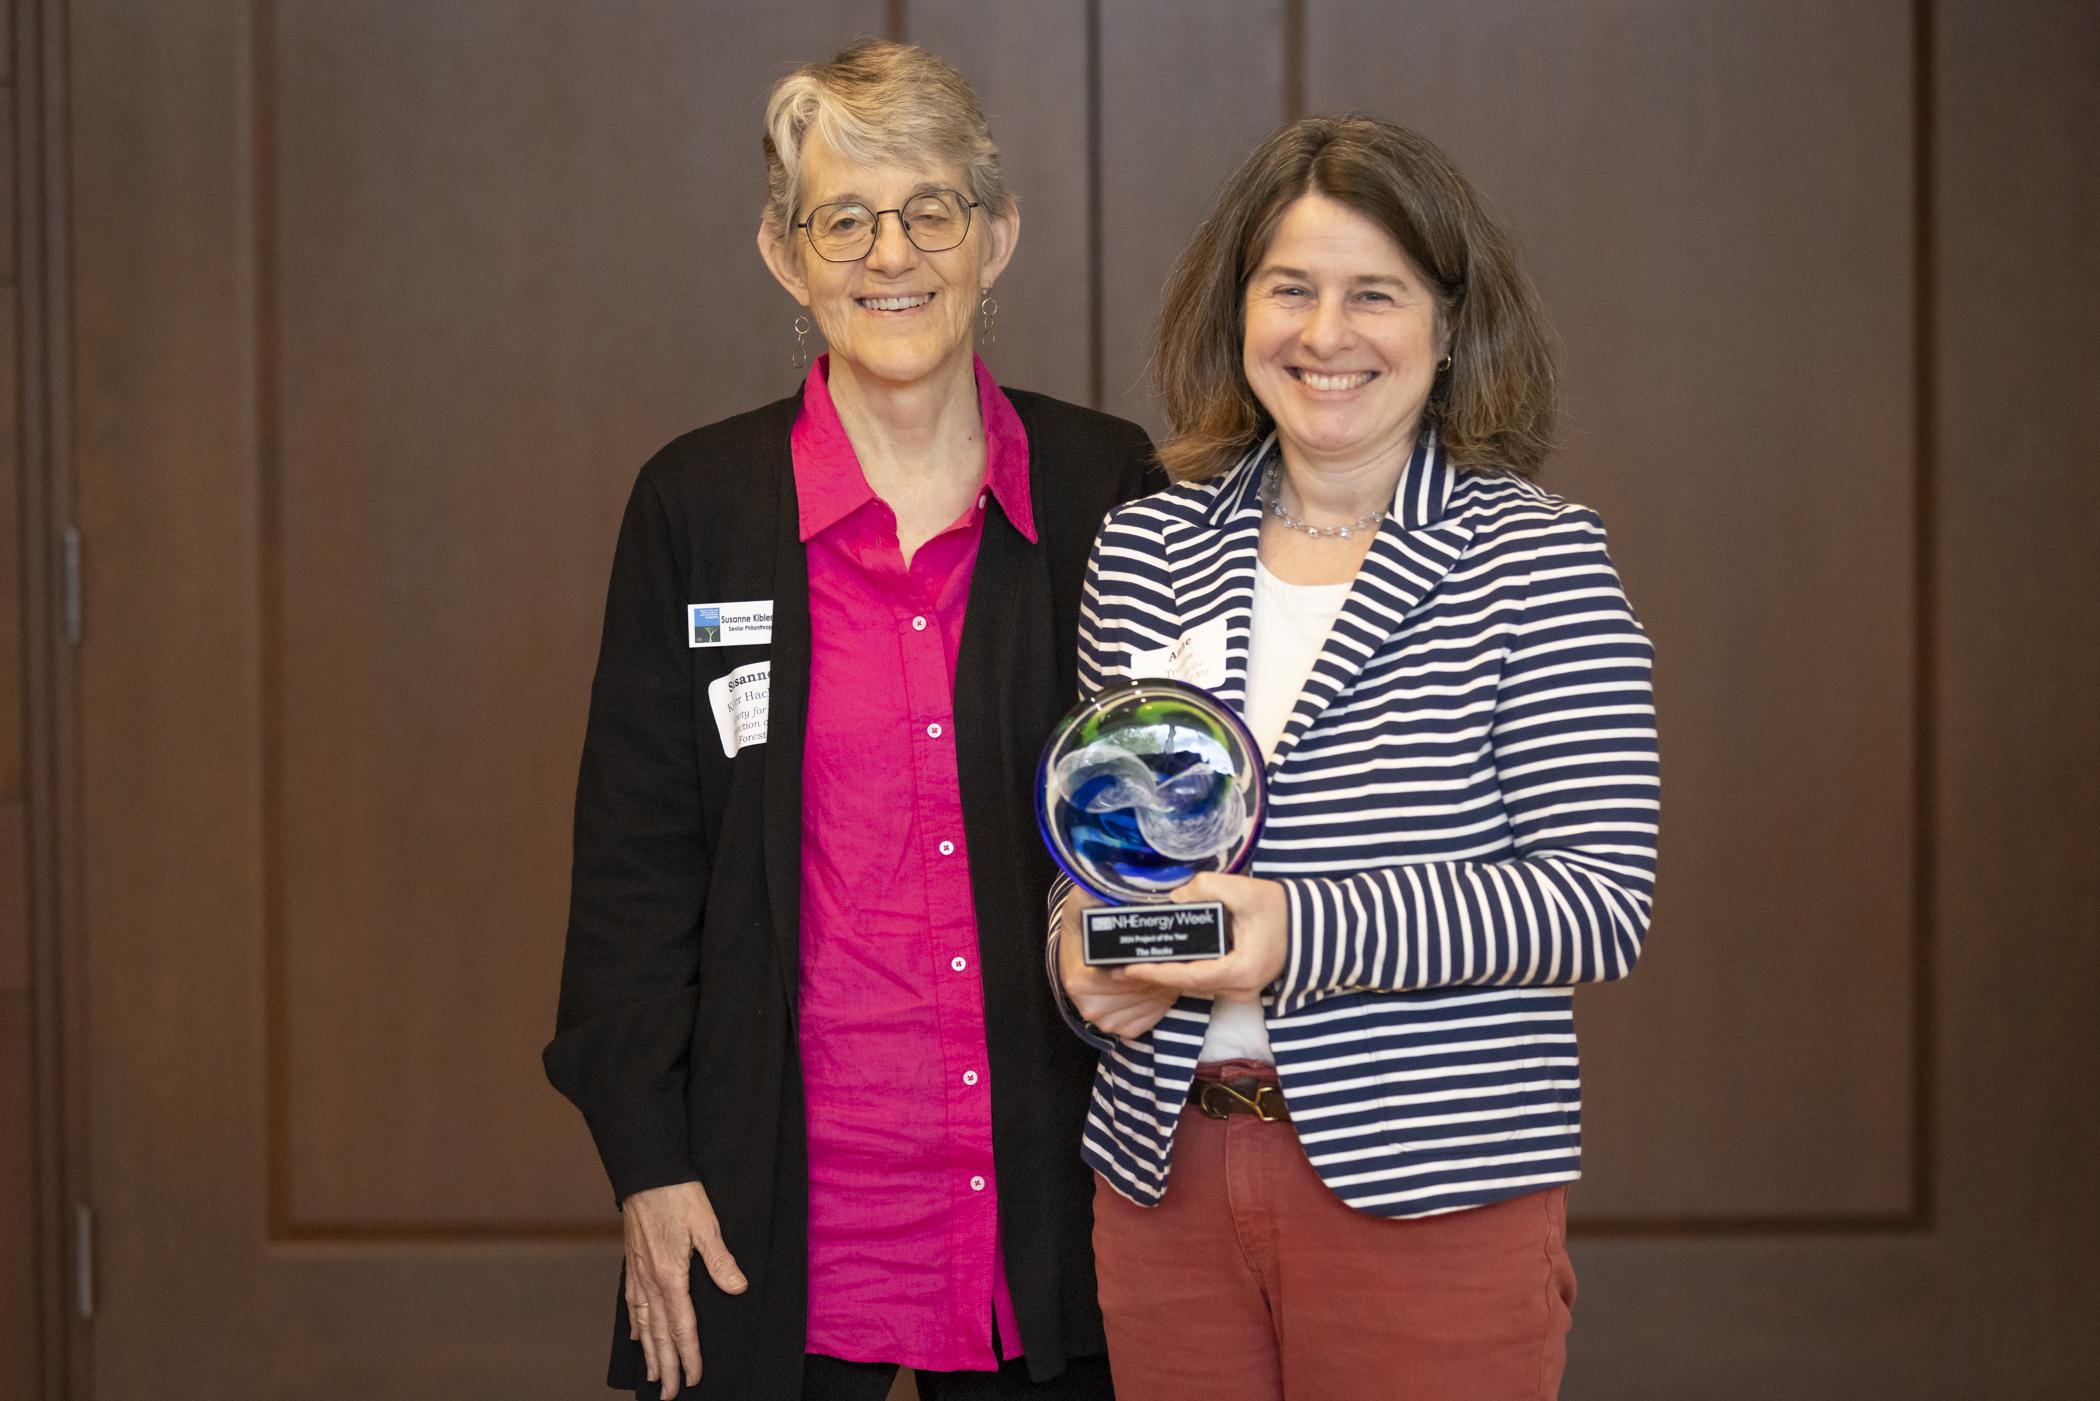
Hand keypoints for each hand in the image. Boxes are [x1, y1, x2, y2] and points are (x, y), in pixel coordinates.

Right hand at [621, 1179, 747, 1398]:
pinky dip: (635, 1324)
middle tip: (669, 1394)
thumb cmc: (678, 1195)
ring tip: (652, 1376)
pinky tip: (637, 1335)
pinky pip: (632, 1303)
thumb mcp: (707, 1224)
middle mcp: (651, 1281)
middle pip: (659, 1334)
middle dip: (666, 1366)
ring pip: (643, 1323)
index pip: (682, 1326)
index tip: (693, 1379)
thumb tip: (737, 1288)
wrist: (646, 1173)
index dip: (689, 1355)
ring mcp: (639, 1274)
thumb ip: (720, 1259)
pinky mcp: (633, 1263)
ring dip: (649, 1352)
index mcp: (671, 1276)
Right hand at [1057, 883, 1178, 1039]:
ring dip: (1163, 985)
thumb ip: (1099, 888)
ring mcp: (1104, 1019)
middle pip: (1142, 987)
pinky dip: (1160, 1001)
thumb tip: (1121, 874)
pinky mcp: (1118, 1028)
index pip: (1129, 971)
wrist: (1077, 947)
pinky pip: (1149, 1018)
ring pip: (1150, 1004)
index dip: (1150, 957)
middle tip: (1172, 949)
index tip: (1163, 940)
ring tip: (1165, 963)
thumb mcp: (1085, 899)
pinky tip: (1158, 982)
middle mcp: (1089, 1004)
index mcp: (1082, 977)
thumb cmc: (1085, 922)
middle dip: (1160, 969)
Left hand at [1119, 873, 1288, 999]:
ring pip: (1194, 986)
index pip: (1190, 977)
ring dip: (1165, 975)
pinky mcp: (1238, 985)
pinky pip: (1203, 982)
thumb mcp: (1244, 890)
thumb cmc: (1279, 908)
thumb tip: (1176, 898)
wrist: (1311, 925)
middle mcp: (1239, 989)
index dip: (1157, 973)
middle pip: (1187, 985)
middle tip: (1117, 966)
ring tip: (1131, 963)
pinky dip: (1181, 972)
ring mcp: (1240, 991)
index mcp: (1240, 970)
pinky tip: (1160, 960)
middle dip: (1153, 975)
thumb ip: (1207, 888)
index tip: (1129, 968)